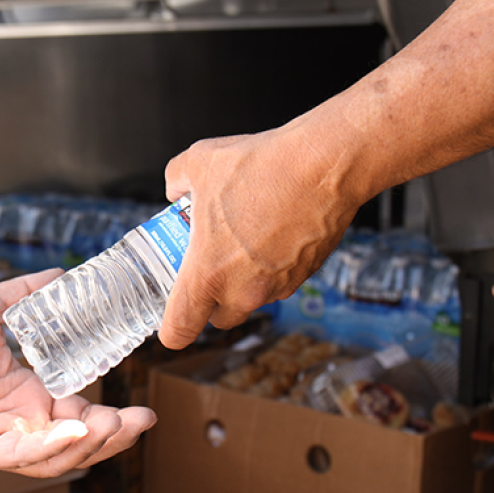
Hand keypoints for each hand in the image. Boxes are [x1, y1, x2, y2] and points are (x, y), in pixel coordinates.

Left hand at [0, 270, 156, 477]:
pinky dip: (50, 447)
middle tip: (142, 422)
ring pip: (56, 454)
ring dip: (89, 444)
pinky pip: (21, 456)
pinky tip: (74, 429)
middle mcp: (18, 418)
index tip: (141, 408)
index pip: (78, 412)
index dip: (109, 416)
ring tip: (115, 425)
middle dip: (113, 435)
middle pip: (76, 440)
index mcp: (25, 391)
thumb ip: (23, 293)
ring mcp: (0, 436)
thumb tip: (57, 273)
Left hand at [159, 124, 364, 348]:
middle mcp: (242, 290)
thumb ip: (176, 179)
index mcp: (208, 273)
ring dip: (243, 281)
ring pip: (251, 299)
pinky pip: (279, 282)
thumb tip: (176, 189)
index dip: (172, 330)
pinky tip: (271, 232)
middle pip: (219, 318)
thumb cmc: (262, 166)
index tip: (170, 320)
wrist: (324, 165)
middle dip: (210, 301)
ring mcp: (276, 286)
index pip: (180, 328)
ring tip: (242, 240)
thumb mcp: (199, 162)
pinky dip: (271, 267)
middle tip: (207, 267)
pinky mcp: (304, 275)